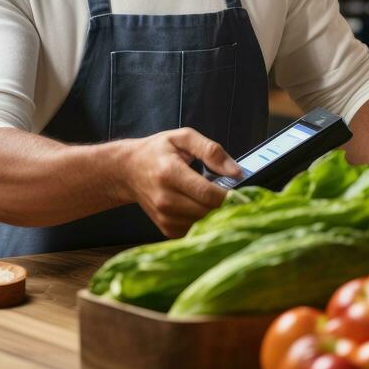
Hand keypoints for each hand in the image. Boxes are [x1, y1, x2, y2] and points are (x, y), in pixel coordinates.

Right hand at [118, 129, 242, 237]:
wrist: (127, 170)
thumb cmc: (157, 151)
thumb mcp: (183, 138)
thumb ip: (211, 151)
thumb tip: (236, 172)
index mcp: (170, 173)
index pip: (207, 193)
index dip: (228, 195)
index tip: (240, 191)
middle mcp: (165, 199)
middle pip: (207, 211)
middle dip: (222, 203)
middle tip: (228, 192)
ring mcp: (163, 216)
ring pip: (202, 223)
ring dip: (213, 212)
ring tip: (210, 196)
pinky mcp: (165, 228)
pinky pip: (194, 230)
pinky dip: (202, 220)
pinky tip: (198, 206)